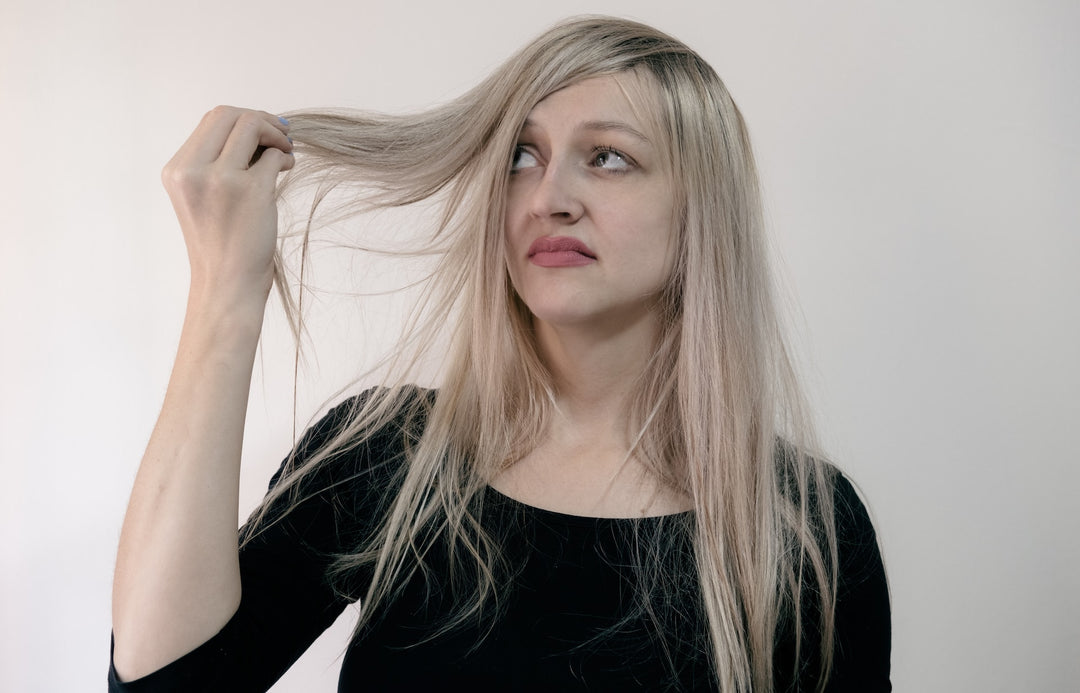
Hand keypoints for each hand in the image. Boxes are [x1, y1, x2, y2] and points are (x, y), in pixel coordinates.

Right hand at [161, 106, 293, 307]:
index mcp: (176, 170)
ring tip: (285, 152)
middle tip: (282, 135)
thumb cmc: (221, 243)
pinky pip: (274, 156)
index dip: (241, 119)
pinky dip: (284, 157)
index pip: (210, 120)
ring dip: (276, 134)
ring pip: (251, 126)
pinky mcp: (252, 191)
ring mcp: (221, 179)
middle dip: (261, 120)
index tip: (262, 131)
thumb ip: (214, 162)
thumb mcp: (201, 197)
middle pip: (229, 114)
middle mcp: (192, 171)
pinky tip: (287, 168)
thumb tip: (253, 127)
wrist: (227, 284)